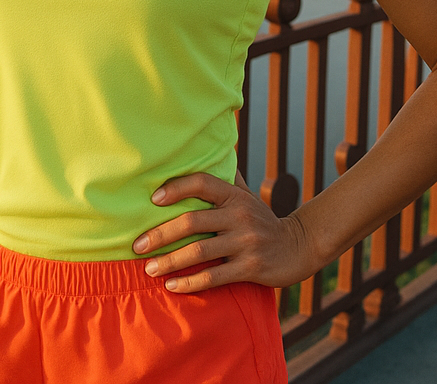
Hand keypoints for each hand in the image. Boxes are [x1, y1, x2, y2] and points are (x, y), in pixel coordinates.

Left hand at [131, 172, 313, 293]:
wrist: (298, 247)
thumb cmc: (261, 219)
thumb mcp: (247, 196)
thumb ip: (225, 179)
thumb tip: (207, 151)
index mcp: (234, 195)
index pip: (202, 183)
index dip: (176, 188)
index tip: (152, 199)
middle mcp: (240, 215)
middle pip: (192, 222)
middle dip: (160, 234)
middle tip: (138, 245)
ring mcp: (246, 242)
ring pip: (199, 252)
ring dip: (169, 261)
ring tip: (149, 269)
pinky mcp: (251, 268)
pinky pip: (214, 277)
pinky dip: (190, 283)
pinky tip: (172, 286)